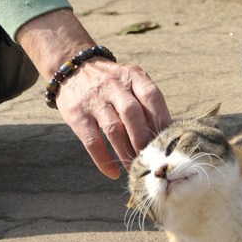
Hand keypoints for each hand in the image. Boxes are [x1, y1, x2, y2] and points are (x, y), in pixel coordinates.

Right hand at [54, 58, 170, 177]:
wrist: (71, 68)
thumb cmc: (110, 83)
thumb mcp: (129, 81)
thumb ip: (145, 103)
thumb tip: (166, 136)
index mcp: (132, 76)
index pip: (152, 96)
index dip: (163, 120)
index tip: (170, 142)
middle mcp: (113, 85)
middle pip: (132, 114)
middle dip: (144, 141)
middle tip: (153, 161)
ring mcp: (94, 100)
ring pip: (114, 130)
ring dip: (126, 153)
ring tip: (135, 169)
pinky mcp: (77, 115)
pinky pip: (92, 141)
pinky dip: (103, 160)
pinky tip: (113, 172)